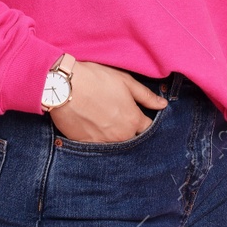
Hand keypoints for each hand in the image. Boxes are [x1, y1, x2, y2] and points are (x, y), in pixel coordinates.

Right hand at [48, 60, 166, 143]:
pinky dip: (99, 139)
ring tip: (106, 120)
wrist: (63, 87)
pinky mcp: (86, 145)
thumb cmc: (96, 80)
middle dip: (131, 130)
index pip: (148, 128)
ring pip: (116, 144)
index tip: (140, 114)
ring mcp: (103, 143)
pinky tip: (94, 126)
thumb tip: (163, 105)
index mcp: (133, 121)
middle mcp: (121, 136)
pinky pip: (98, 147)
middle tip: (120, 116)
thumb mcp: (126, 82)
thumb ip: (146, 96)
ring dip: (115, 136)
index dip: (145, 120)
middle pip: (132, 138)